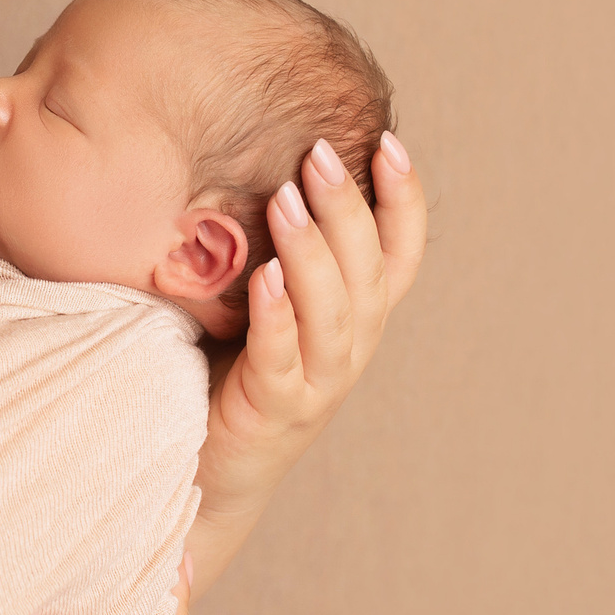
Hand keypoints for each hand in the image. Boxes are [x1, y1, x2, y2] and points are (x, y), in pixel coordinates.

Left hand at [190, 132, 426, 586]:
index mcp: (357, 321)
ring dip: (313, 250)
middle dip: (348, 207)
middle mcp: (350, 350)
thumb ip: (281, 254)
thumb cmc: (233, 373)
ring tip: (288, 196)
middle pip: (367, 272)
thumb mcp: (270, 307)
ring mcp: (317, 384)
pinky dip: (278, 316)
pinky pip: (281, 358)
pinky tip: (264, 278)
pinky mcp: (274, 411)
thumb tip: (264, 167)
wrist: (210, 471)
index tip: (389, 143)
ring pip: (333, 311)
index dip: (404, 201)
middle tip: (321, 152)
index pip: (400, 255)